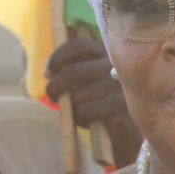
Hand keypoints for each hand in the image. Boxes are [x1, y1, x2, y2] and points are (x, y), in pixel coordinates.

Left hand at [45, 38, 141, 167]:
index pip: (78, 45)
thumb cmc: (103, 101)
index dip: (57, 57)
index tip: (47, 73)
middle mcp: (114, 66)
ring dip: (69, 107)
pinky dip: (79, 118)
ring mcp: (118, 85)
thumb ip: (76, 70)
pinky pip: (86, 111)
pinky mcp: (119, 105)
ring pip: (79, 95)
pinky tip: (85, 121)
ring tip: (73, 113)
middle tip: (52, 96)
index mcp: (106, 53)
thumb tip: (49, 70)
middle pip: (75, 71)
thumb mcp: (92, 81)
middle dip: (56, 85)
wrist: (127, 128)